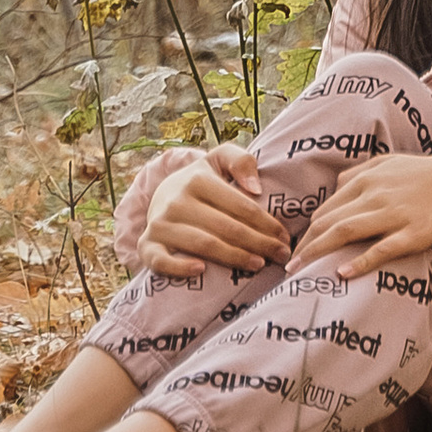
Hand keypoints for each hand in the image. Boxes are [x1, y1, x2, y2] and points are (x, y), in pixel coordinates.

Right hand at [138, 142, 289, 281]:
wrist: (161, 196)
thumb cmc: (200, 181)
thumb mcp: (219, 160)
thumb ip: (241, 161)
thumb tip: (256, 188)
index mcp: (198, 179)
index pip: (241, 206)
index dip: (267, 223)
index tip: (285, 237)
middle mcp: (177, 201)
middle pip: (227, 228)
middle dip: (259, 243)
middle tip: (281, 256)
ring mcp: (160, 225)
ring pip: (204, 245)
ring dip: (234, 257)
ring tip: (258, 265)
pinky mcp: (146, 247)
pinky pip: (161, 262)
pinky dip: (180, 268)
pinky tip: (201, 271)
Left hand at [292, 148, 431, 277]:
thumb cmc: (425, 173)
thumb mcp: (389, 163)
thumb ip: (359, 174)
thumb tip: (336, 188)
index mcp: (367, 177)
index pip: (326, 209)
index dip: (306, 232)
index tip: (294, 251)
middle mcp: (376, 193)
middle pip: (329, 222)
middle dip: (304, 247)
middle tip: (287, 268)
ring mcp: (395, 213)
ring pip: (346, 232)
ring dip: (317, 253)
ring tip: (299, 273)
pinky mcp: (414, 232)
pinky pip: (382, 248)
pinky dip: (360, 261)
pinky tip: (342, 273)